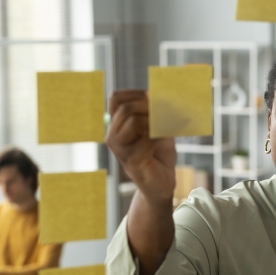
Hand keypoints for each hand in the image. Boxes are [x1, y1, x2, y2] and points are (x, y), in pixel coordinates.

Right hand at [106, 90, 176, 204]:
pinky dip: (159, 137)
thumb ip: (155, 109)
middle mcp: (112, 136)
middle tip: (163, 118)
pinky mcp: (131, 160)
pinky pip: (147, 138)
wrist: (162, 183)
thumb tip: (157, 90)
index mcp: (116, 125)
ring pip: (134, 120)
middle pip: (127, 107)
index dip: (136, 93)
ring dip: (154, 123)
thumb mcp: (157, 125)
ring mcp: (119, 149)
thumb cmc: (158, 153)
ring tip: (161, 133)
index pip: (116, 98)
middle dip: (149, 108)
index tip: (153, 100)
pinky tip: (161, 145)